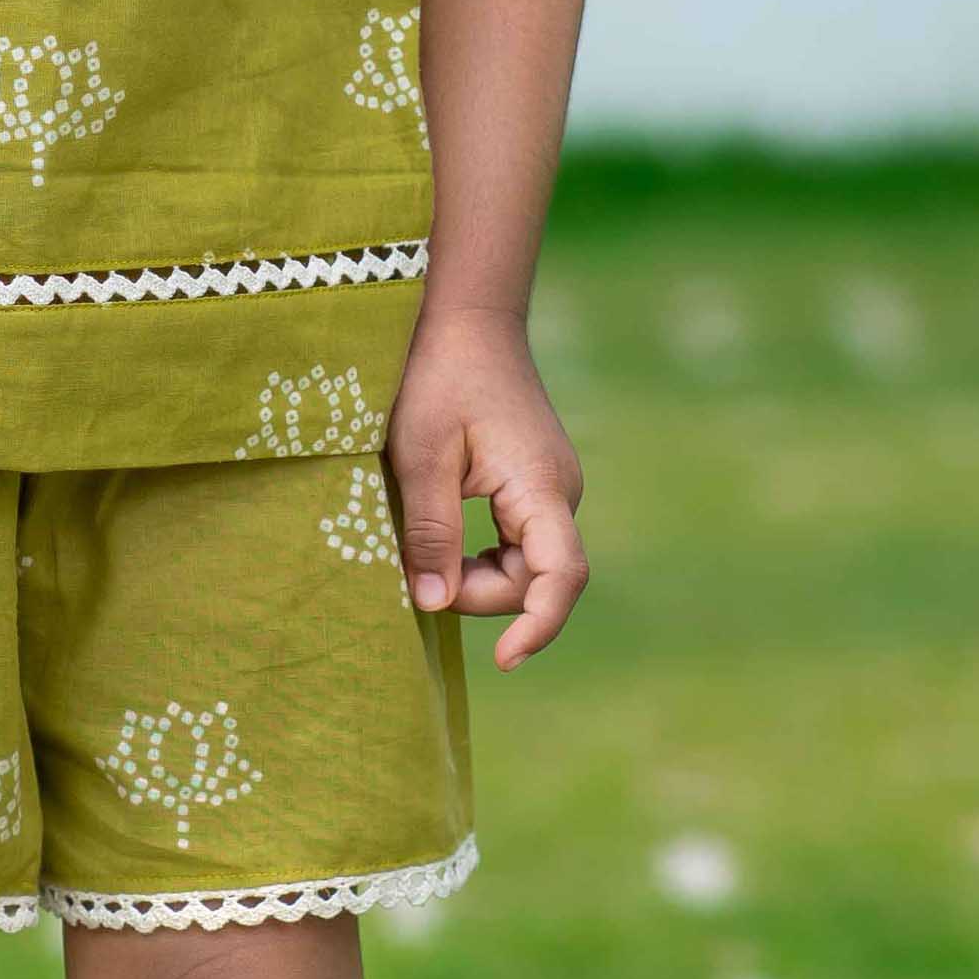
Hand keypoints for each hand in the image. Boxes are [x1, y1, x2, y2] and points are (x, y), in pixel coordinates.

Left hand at [388, 309, 586, 667]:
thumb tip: (434, 605)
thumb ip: (429, 532)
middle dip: (479, 594)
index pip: (561, 576)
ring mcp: (551, 489)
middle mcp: (559, 492)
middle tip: (417, 575)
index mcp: (540, 486)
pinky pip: (517, 543)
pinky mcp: (535, 485)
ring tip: (424, 551)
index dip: (538, 626)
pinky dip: (480, 556)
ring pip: (524, 565)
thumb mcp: (419, 454)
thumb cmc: (438, 376)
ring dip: (476, 576)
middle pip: (536, 579)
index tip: (503, 659)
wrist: (468, 319)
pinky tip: (443, 541)